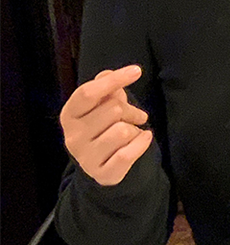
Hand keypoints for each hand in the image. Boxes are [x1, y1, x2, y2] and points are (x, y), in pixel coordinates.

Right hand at [59, 65, 153, 185]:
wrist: (101, 166)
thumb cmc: (102, 129)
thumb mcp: (100, 106)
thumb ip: (105, 88)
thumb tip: (111, 76)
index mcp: (69, 115)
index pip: (89, 92)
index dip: (114, 80)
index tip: (136, 71)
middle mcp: (73, 136)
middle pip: (112, 110)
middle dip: (130, 111)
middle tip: (135, 117)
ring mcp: (86, 158)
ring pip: (123, 131)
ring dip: (134, 130)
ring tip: (132, 133)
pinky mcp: (103, 174)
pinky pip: (128, 153)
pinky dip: (142, 143)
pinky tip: (145, 138)